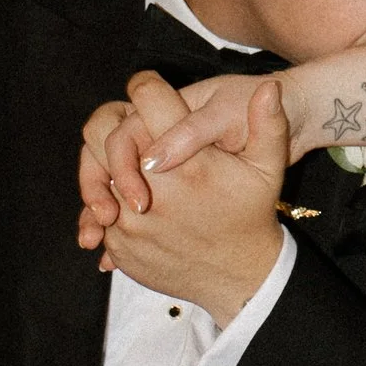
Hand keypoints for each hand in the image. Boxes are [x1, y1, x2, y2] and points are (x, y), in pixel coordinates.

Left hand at [93, 73, 291, 323]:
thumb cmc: (252, 215)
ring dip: (111, 168)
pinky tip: (135, 206)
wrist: (239, 277)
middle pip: (106, 132)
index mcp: (190, 165)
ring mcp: (131, 223)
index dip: (146, 87)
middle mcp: (155, 191)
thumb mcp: (268, 169)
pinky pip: (96, 212)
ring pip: (96, 172)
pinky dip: (110, 204)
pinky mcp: (119, 247)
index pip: (145, 98)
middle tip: (137, 135)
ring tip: (139, 175)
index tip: (152, 95)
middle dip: (116, 126)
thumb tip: (269, 87)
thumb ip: (269, 125)